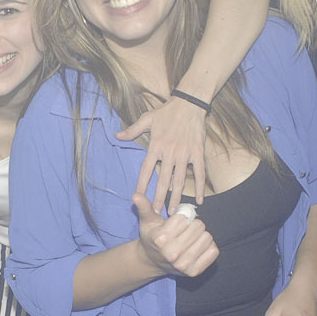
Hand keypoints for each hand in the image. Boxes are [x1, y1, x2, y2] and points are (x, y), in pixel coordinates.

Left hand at [117, 97, 207, 212]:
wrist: (189, 103)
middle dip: (159, 197)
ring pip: (180, 179)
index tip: (138, 197)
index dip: (142, 184)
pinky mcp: (198, 153)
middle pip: (163, 179)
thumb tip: (116, 136)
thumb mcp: (146, 119)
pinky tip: (198, 200)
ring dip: (177, 196)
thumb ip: (132, 130)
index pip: (146, 169)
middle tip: (157, 212)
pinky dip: (200, 187)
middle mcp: (170, 152)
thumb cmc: (166, 111)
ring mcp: (185, 153)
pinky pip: (200, 173)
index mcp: (156, 146)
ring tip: (174, 211)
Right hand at [132, 193, 218, 277]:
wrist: (152, 261)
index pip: (185, 217)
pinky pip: (213, 251)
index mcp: (161, 239)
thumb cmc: (152, 237)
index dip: (182, 217)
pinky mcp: (194, 272)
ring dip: (201, 235)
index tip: (176, 222)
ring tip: (191, 238)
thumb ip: (144, 207)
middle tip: (185, 231)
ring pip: (208, 237)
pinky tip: (197, 247)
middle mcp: (172, 254)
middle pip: (199, 226)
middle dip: (193, 225)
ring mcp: (183, 265)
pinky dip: (208, 247)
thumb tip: (136, 195)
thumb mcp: (147, 221)